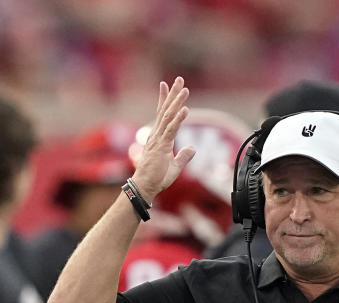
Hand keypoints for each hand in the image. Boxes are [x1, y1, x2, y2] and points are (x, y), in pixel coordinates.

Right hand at [129, 77, 195, 201]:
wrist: (145, 188)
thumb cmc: (156, 179)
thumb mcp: (174, 167)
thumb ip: (183, 157)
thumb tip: (192, 148)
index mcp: (159, 138)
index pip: (163, 115)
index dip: (165, 99)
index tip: (167, 85)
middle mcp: (157, 135)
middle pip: (166, 110)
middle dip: (172, 94)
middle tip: (179, 79)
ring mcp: (158, 140)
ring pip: (169, 117)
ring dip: (177, 102)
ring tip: (184, 89)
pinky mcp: (161, 147)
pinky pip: (171, 130)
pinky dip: (178, 119)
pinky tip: (185, 109)